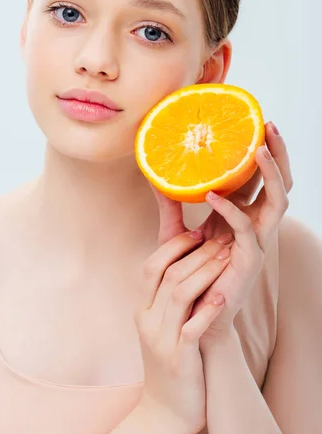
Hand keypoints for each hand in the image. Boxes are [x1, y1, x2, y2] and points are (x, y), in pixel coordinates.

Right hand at [134, 202, 233, 433]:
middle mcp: (147, 320)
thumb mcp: (162, 324)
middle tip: (221, 238)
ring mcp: (161, 340)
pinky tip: (223, 296)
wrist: (166, 410)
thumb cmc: (171, 360)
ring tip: (227, 258)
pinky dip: (207, 310)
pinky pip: (191, 328)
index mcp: (143, 308)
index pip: (152, 265)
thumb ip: (169, 295)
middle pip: (169, 275)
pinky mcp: (178, 359)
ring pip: (180, 295)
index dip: (175, 245)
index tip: (198, 231)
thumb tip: (186, 261)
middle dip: (198, 253)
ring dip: (206, 272)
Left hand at [156, 121, 293, 350]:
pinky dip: (232, 209)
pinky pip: (246, 228)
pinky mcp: (249, 259)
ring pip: (278, 201)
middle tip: (269, 125)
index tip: (254, 120)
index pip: (259, 176)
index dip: (260, 149)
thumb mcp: (175, 230)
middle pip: (280, 182)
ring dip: (271, 173)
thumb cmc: (186, 272)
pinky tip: (213, 194)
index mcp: (242, 213)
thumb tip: (153, 172)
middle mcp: (255, 223)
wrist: (191, 313)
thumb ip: (169, 202)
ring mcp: (256, 241)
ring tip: (258, 148)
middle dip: (278, 153)